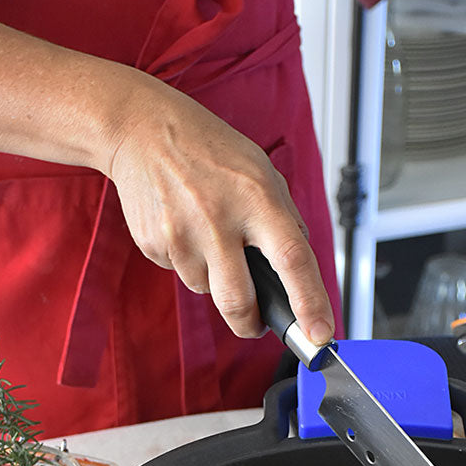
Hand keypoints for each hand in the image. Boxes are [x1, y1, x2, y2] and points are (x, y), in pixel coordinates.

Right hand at [106, 74, 335, 344]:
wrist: (145, 130)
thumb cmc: (210, 151)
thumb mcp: (261, 172)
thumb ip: (284, 220)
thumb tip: (299, 271)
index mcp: (257, 198)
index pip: (292, 259)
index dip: (309, 303)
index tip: (320, 335)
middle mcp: (219, 218)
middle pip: (239, 302)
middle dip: (250, 324)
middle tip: (256, 322)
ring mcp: (182, 234)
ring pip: (207, 290)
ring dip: (215, 280)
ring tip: (209, 236)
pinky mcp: (155, 244)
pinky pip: (181, 274)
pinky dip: (190, 262)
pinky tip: (186, 229)